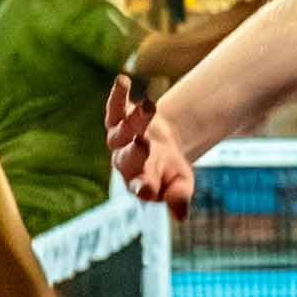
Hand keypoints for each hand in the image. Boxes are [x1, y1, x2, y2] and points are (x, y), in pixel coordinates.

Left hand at [109, 82, 198, 210]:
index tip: (145, 188)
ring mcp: (119, 138)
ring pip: (121, 131)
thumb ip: (179, 196)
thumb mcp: (182, 183)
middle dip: (135, 151)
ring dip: (135, 119)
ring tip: (149, 106)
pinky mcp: (118, 116)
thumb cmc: (171, 170)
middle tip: (144, 143)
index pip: (140, 187)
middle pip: (127, 158)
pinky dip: (118, 94)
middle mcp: (124, 161)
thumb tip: (181, 215)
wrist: (163, 145)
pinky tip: (122, 80)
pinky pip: (115, 106)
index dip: (142, 187)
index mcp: (140, 182)